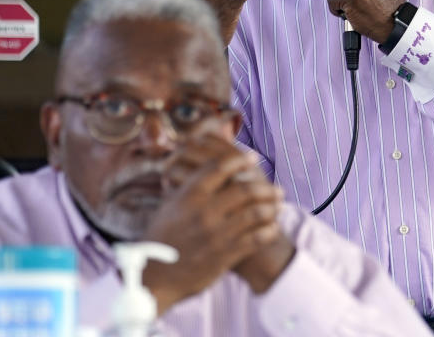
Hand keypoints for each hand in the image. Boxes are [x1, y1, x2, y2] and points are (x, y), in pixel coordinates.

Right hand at [141, 134, 287, 310]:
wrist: (155, 276)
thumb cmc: (162, 236)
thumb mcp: (169, 205)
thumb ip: (188, 184)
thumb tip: (203, 160)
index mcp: (189, 195)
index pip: (220, 167)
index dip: (240, 159)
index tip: (253, 157)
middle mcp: (204, 211)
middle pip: (245, 188)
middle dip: (266, 186)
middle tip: (277, 187)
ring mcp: (216, 234)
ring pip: (255, 213)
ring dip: (272, 206)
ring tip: (279, 205)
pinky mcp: (225, 254)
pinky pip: (256, 238)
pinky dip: (269, 230)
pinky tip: (272, 227)